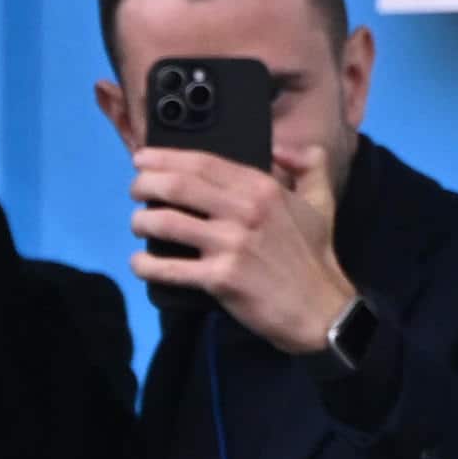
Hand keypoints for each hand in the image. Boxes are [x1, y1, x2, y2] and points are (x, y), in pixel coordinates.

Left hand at [128, 140, 356, 353]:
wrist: (320, 310)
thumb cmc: (315, 256)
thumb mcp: (322, 201)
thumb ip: (309, 165)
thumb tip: (281, 148)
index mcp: (262, 187)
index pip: (203, 163)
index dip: (166, 157)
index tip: (142, 158)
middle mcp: (244, 210)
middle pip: (178, 186)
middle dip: (145, 184)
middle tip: (134, 190)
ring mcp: (230, 245)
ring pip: (168, 222)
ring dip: (142, 221)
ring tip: (137, 224)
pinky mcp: (220, 279)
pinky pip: (171, 269)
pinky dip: (147, 264)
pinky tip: (139, 262)